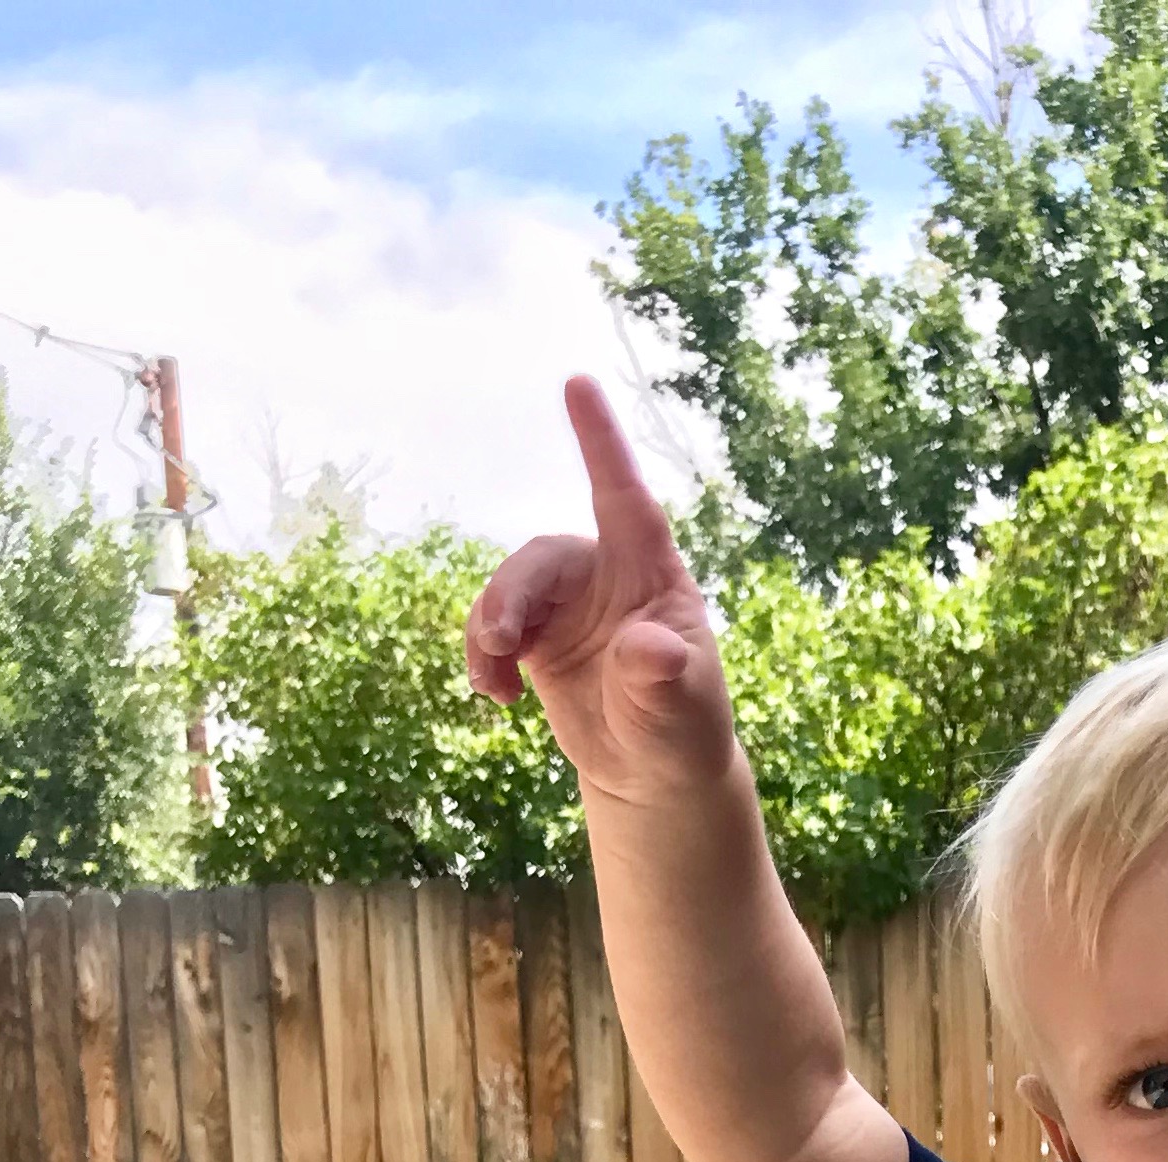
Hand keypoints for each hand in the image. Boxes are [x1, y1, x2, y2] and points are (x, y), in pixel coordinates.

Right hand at [466, 378, 733, 811]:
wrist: (653, 772)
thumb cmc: (682, 728)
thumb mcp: (679, 707)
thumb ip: (662, 675)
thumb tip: (649, 648)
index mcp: (651, 574)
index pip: (625, 497)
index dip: (601, 442)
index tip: (578, 382)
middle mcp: (604, 577)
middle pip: (543, 558)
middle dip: (511, 594)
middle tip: (498, 641)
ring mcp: (567, 606)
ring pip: (510, 590)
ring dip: (489, 628)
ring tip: (491, 680)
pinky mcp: (538, 638)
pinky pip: (493, 628)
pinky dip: (484, 657)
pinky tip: (496, 696)